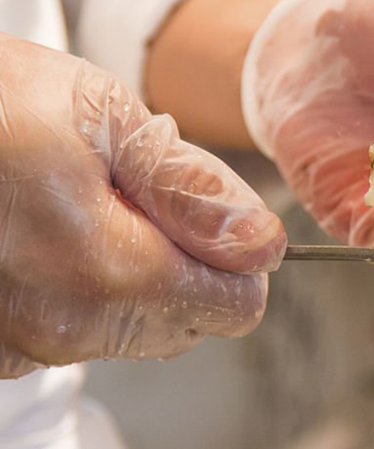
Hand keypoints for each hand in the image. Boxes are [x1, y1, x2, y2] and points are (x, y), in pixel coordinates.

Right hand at [0, 34, 285, 377]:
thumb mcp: (105, 117)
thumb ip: (193, 190)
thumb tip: (262, 244)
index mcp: (105, 270)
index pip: (235, 305)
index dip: (237, 254)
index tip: (206, 207)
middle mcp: (62, 327)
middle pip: (189, 321)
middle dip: (185, 260)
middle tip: (132, 193)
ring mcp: (19, 344)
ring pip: (136, 328)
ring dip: (134, 274)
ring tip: (82, 206)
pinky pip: (78, 330)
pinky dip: (82, 289)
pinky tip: (46, 234)